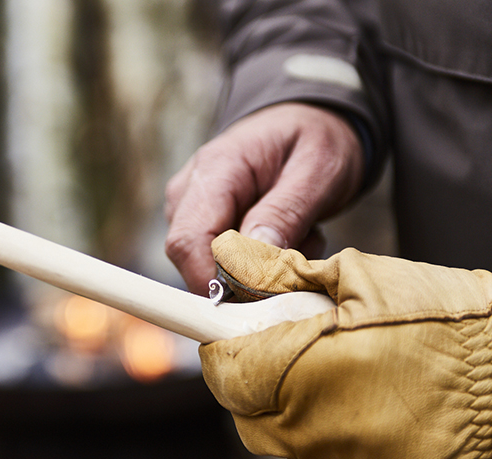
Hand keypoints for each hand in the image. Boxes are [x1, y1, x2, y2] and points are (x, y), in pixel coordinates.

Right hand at [164, 103, 363, 294]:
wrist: (307, 119)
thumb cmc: (314, 137)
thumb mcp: (317, 169)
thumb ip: (284, 213)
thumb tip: (253, 262)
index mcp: (214, 170)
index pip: (188, 242)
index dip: (215, 280)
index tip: (265, 292)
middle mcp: (188, 192)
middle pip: (191, 260)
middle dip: (245, 276)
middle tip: (299, 256)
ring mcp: (189, 210)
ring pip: (208, 267)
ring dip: (258, 270)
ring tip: (300, 237)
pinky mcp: (200, 225)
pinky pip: (219, 263)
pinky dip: (257, 265)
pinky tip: (286, 238)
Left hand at [201, 231, 491, 458]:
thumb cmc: (448, 323)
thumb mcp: (362, 280)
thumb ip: (280, 272)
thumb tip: (227, 253)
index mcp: (301, 375)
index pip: (225, 372)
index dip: (226, 349)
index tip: (236, 337)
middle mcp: (315, 438)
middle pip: (251, 412)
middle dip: (267, 380)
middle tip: (311, 353)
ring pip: (293, 443)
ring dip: (308, 413)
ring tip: (359, 381)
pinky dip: (345, 446)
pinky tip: (381, 416)